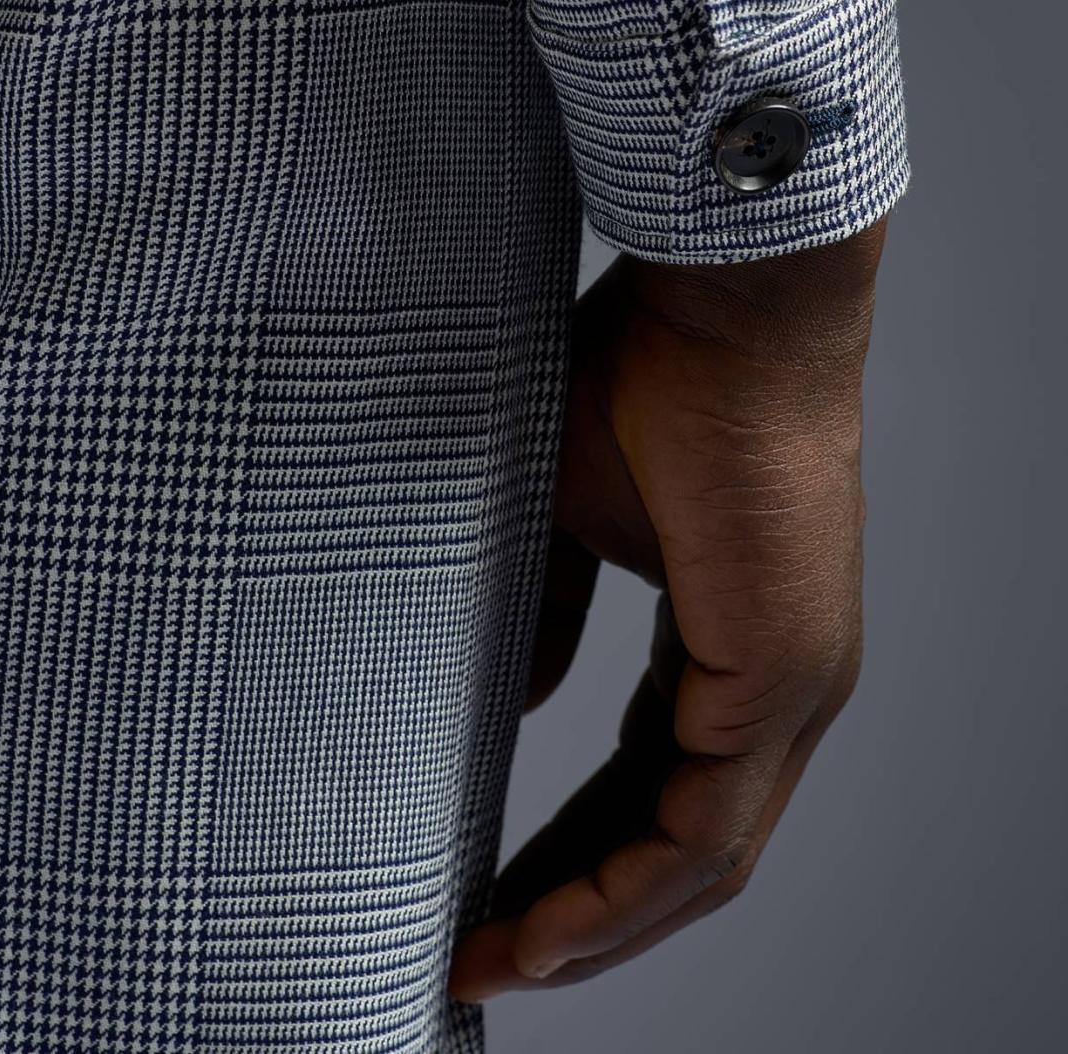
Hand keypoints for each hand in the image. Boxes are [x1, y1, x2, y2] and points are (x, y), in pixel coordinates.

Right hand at [449, 218, 887, 998]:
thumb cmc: (644, 376)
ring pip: (698, 862)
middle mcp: (775, 684)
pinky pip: (705, 832)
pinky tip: (547, 931)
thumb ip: (544, 614)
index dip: (569, 847)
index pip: (648, 778)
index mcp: (727, 640)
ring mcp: (791, 690)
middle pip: (673, 841)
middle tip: (476, 953)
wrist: (723, 304)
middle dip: (574, 910)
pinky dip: (625, 895)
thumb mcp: (560, 514)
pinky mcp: (783, 681)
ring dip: (595, 926)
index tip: (482, 891)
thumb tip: (523, 701)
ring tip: (497, 964)